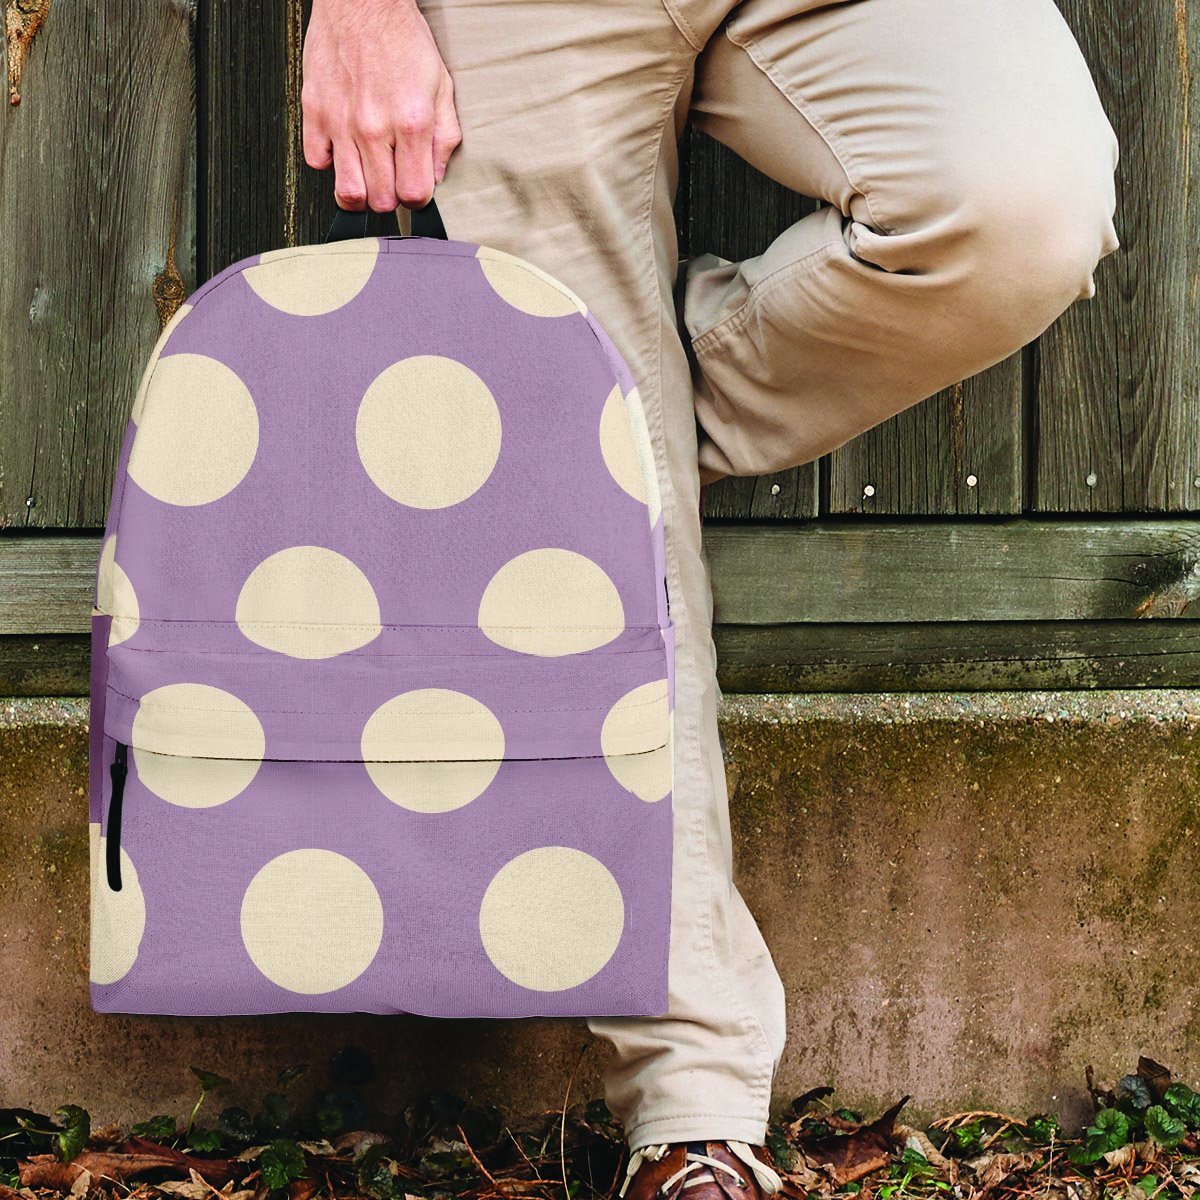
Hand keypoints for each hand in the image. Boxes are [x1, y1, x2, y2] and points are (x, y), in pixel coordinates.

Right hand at [302, 0, 461, 211]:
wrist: (362, 1)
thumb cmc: (401, 39)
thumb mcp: (441, 87)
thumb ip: (444, 137)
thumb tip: (437, 175)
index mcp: (411, 123)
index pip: (414, 194)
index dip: (417, 199)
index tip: (415, 189)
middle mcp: (374, 127)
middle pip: (381, 200)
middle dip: (390, 198)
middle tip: (391, 180)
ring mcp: (341, 122)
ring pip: (347, 192)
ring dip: (360, 192)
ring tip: (367, 177)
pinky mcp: (314, 111)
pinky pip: (316, 162)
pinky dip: (329, 163)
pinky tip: (343, 150)